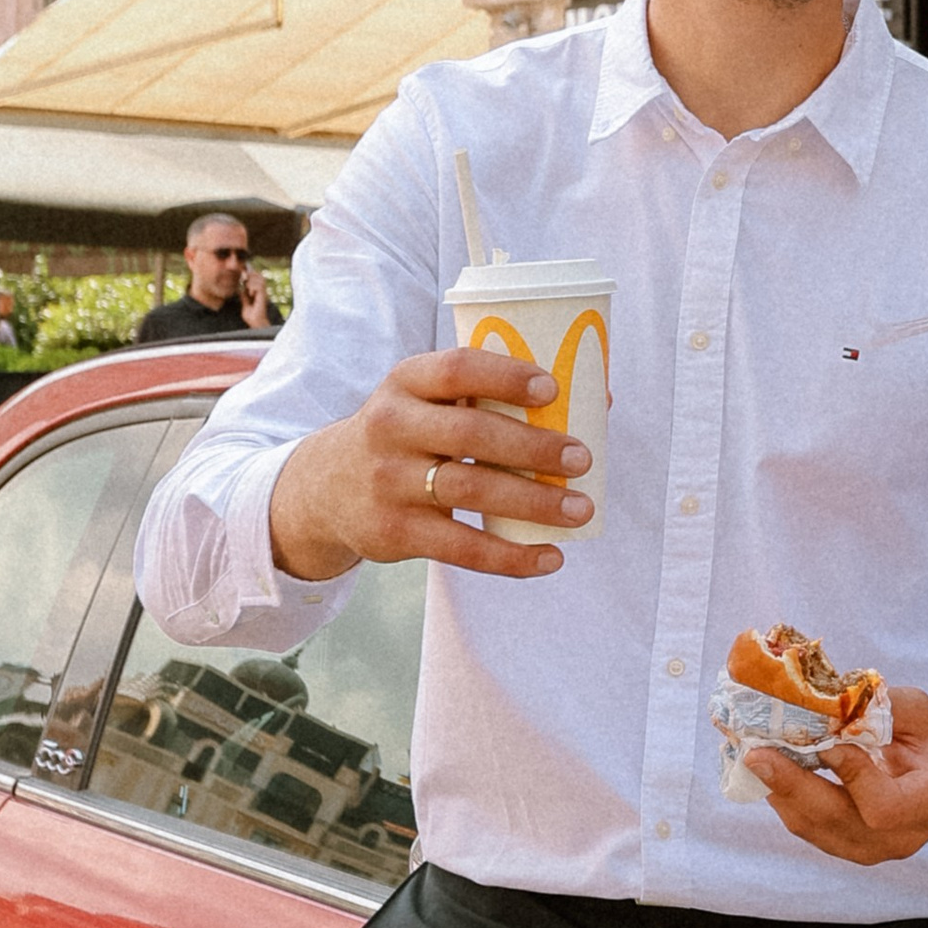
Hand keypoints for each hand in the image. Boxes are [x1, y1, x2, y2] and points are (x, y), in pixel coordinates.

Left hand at [239, 263, 274, 333]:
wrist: (254, 322)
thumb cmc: (251, 314)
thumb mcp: (244, 301)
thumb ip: (244, 294)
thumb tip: (241, 287)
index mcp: (258, 290)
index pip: (256, 276)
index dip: (250, 273)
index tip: (242, 274)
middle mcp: (262, 290)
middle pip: (260, 275)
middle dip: (251, 275)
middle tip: (245, 282)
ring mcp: (263, 292)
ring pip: (260, 278)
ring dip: (252, 281)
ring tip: (248, 289)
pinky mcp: (263, 296)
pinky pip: (260, 286)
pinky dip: (253, 287)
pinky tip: (251, 293)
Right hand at [267, 348, 593, 582]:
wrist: (326, 488)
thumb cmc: (408, 434)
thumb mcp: (428, 402)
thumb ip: (494, 397)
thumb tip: (601, 399)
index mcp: (406, 382)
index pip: (456, 369)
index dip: (506, 376)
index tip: (552, 389)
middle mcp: (392, 426)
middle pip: (470, 434)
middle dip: (533, 447)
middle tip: (582, 458)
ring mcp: (390, 481)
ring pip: (470, 491)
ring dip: (533, 502)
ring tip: (580, 509)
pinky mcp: (396, 531)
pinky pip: (461, 547)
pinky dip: (510, 557)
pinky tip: (549, 557)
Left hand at [745, 686, 927, 862]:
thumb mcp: (922, 713)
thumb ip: (884, 708)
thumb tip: (832, 699)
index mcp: (926, 806)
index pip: (882, 807)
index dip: (851, 777)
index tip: (826, 744)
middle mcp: (897, 839)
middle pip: (835, 821)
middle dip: (793, 785)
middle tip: (757, 755)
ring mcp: (867, 850)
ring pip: (812, 826)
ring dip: (779, 789)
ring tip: (752, 756)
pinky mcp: (842, 845)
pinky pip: (805, 824)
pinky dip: (782, 795)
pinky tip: (765, 768)